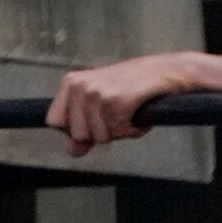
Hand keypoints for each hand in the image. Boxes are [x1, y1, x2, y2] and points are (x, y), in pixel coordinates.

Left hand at [49, 53, 204, 151]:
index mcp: (70, 83)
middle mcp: (79, 86)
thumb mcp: (101, 104)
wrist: (168, 70)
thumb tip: (72, 152)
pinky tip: (139, 112)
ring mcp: (97, 93)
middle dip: (101, 133)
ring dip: (120, 131)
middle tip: (118, 114)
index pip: (53, 122)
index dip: (74, 131)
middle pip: (78, 135)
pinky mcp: (117, 101)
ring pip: (100, 136)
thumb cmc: (134, 87)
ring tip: (130, 111)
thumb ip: (83, 127)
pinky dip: (133, 129)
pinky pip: (119, 132)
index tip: (93, 124)